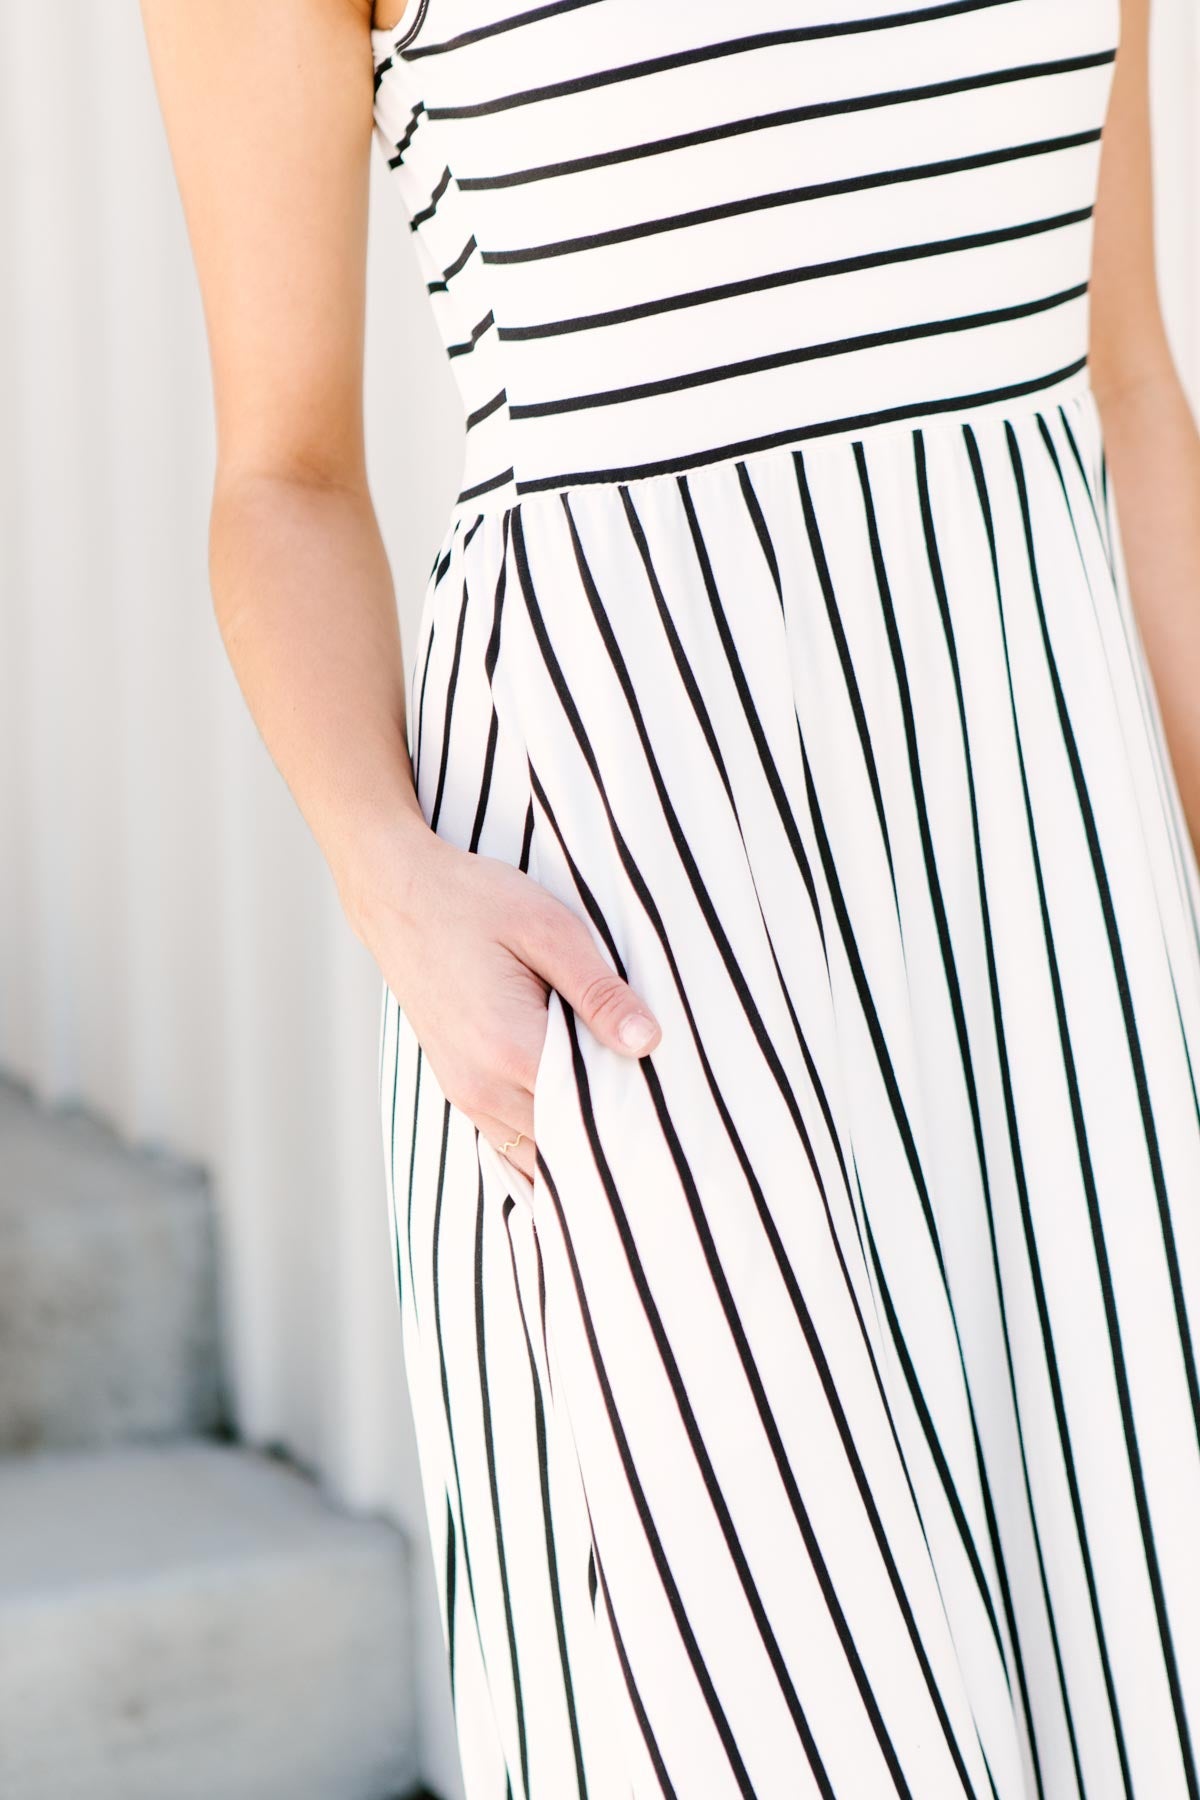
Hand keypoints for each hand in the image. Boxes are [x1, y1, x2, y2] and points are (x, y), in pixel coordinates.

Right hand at [352, 825, 661, 1183]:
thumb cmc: (475, 901)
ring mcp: (464, 1092)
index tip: (676, 1114)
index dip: (637, 1120)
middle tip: (663, 1121)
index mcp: (511, 1049)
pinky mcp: (457, 1086)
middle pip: (564, 1148)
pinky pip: (509, 1140)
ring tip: (626, 1120)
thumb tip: (649, 1042)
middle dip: (612, 1139)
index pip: (592, 1119)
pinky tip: (578, 1120)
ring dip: (578, 1144)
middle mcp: (483, 1086)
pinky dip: (546, 1139)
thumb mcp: (550, 930)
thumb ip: (599, 991)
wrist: (397, 893)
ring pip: (535, 1155)